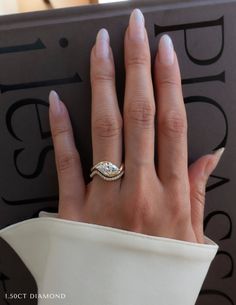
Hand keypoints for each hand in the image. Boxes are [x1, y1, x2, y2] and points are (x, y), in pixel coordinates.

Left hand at [48, 9, 223, 242]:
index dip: (170, 82)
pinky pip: (66, 164)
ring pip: (104, 129)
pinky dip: (61, 130)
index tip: (164, 50)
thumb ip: (197, 192)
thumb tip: (210, 154)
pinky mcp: (73, 211)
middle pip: (140, 114)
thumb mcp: (191, 239)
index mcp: (171, 197)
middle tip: (134, 28)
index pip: (172, 124)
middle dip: (137, 65)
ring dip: (102, 83)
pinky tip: (57, 100)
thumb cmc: (159, 275)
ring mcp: (103, 199)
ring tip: (101, 47)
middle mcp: (138, 191)